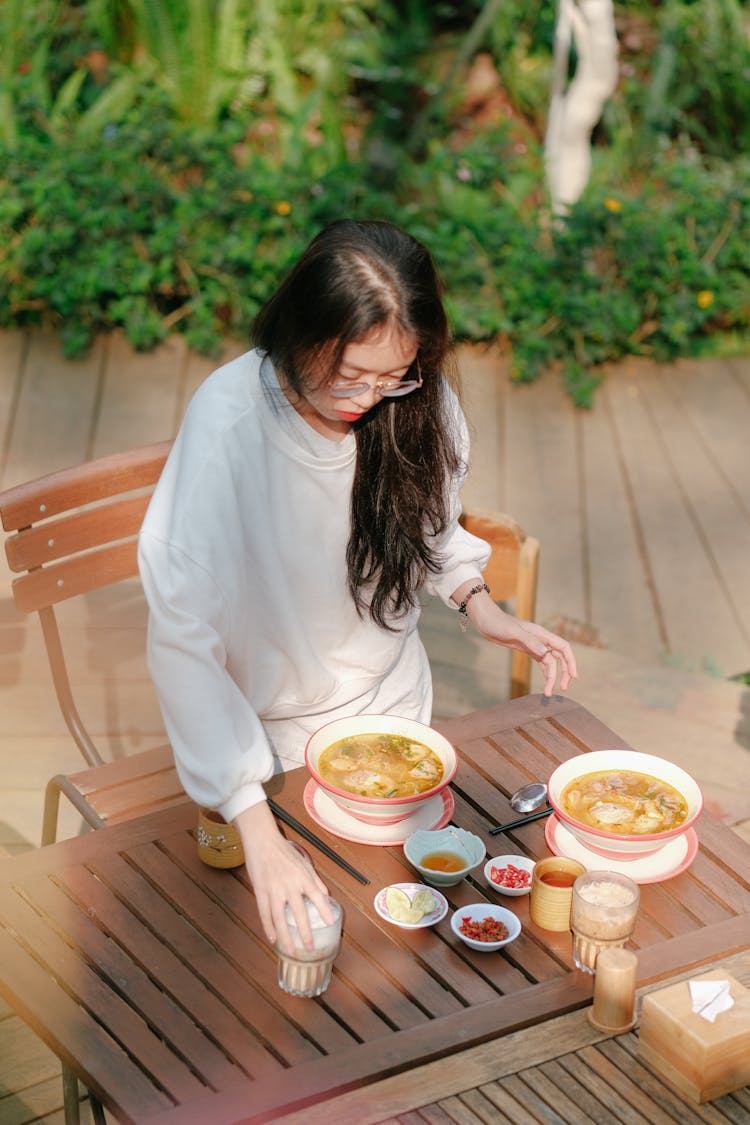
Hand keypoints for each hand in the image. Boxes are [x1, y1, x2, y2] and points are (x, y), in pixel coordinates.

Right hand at [234, 801, 332, 952]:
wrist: (262, 840)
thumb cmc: (283, 850)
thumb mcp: (304, 862)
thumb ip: (315, 880)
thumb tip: (326, 894)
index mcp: (302, 877)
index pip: (317, 896)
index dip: (324, 910)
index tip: (330, 923)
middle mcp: (290, 885)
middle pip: (299, 913)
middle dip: (305, 933)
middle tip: (309, 947)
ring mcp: (274, 890)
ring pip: (280, 919)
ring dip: (286, 936)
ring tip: (291, 950)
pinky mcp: (260, 891)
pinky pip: (264, 913)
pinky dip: (268, 928)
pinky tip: (273, 938)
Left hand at [501, 616, 577, 696]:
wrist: (485, 620)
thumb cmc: (498, 623)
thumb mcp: (513, 632)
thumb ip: (530, 641)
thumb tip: (546, 653)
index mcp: (541, 634)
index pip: (563, 647)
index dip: (571, 662)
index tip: (573, 677)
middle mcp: (541, 639)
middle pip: (560, 657)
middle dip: (564, 672)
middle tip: (563, 688)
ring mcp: (534, 645)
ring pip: (551, 662)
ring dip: (552, 677)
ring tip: (549, 693)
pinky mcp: (527, 649)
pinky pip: (541, 662)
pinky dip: (546, 673)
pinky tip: (546, 683)